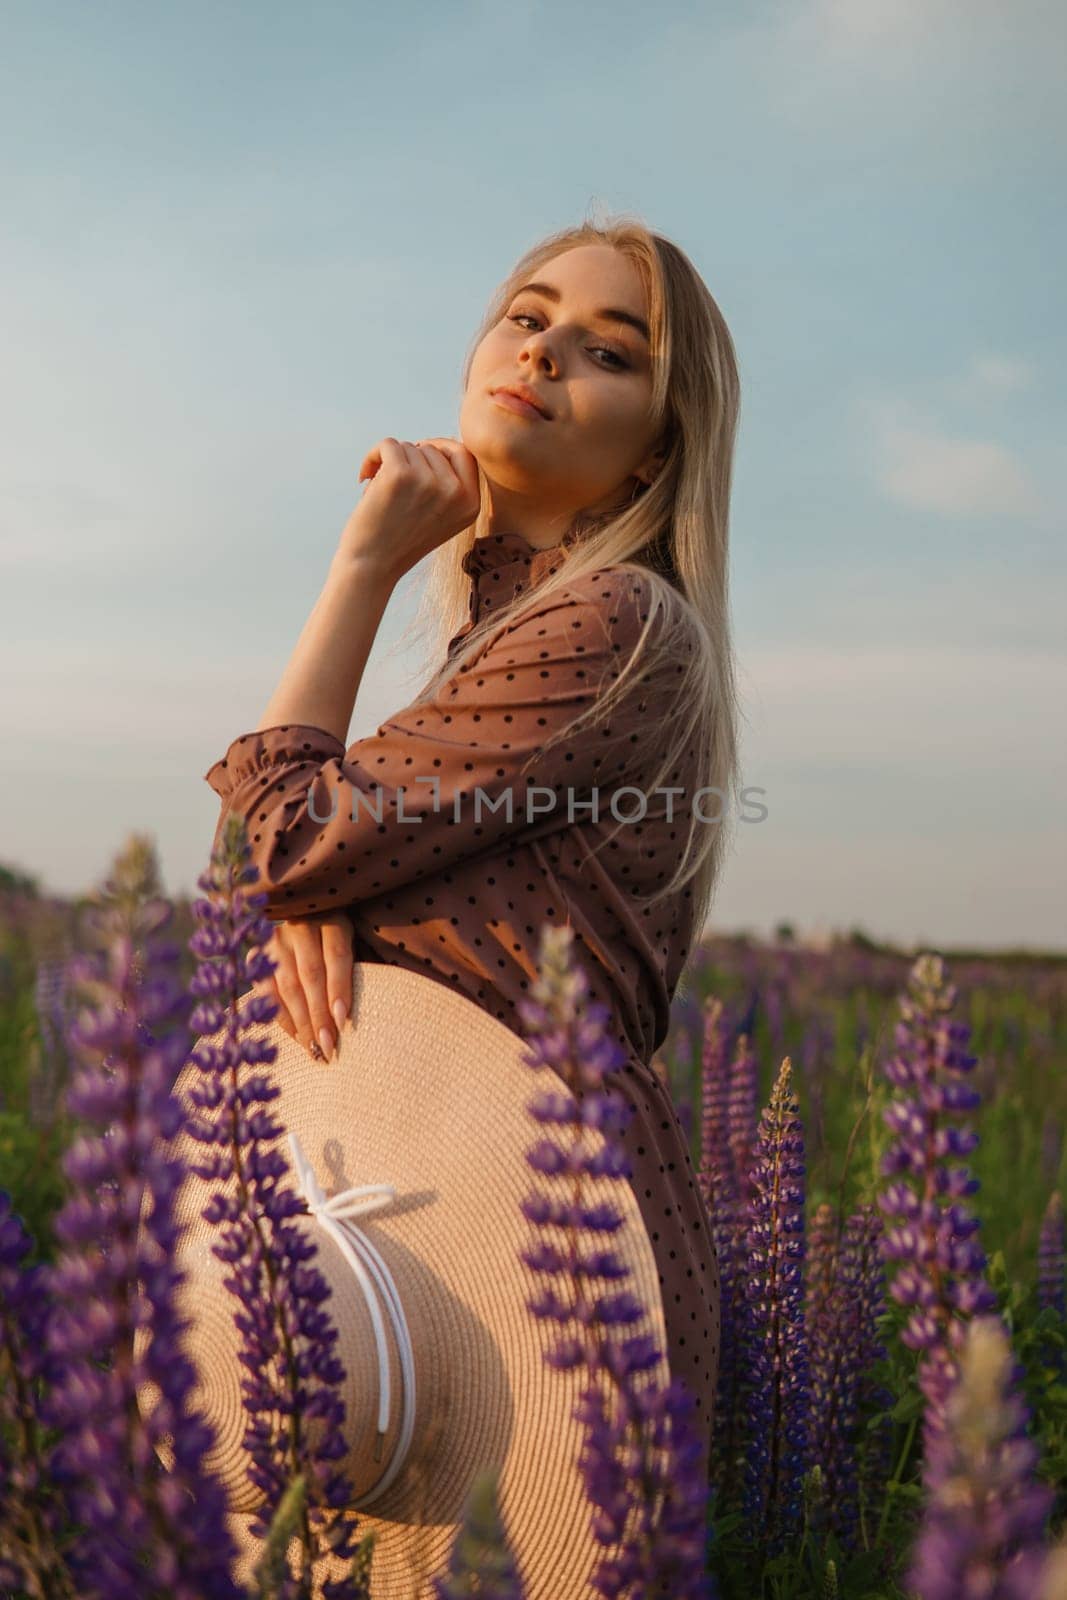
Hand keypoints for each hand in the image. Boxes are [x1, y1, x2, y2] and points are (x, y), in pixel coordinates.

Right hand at [251, 913, 354, 1063]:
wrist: (303, 921)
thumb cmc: (336, 946)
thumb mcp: (353, 947)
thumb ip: (354, 974)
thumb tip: (350, 1017)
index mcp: (331, 919)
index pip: (336, 955)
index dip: (339, 989)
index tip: (342, 1021)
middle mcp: (301, 926)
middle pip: (310, 973)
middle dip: (319, 1014)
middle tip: (327, 1045)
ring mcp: (275, 939)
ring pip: (287, 984)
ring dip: (300, 1020)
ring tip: (313, 1047)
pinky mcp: (257, 954)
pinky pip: (266, 990)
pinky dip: (281, 1016)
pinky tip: (295, 1035)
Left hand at [338, 436, 480, 580]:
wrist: (371, 567)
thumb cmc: (399, 542)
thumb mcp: (441, 519)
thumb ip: (449, 487)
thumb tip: (436, 445)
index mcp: (471, 504)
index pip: (464, 454)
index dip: (441, 448)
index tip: (419, 456)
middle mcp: (456, 492)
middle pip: (433, 448)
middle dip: (410, 459)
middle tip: (393, 483)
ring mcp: (429, 482)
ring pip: (409, 447)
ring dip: (389, 462)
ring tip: (379, 491)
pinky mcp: (401, 474)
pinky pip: (388, 444)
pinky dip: (373, 455)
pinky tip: (365, 477)